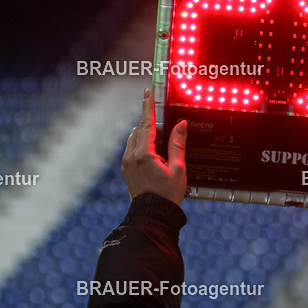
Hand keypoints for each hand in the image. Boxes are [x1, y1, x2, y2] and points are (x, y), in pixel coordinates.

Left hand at [121, 89, 187, 204]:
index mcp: (144, 154)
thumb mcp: (178, 169)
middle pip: (140, 130)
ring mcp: (126, 163)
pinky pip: (132, 148)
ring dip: (146, 134)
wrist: (152, 215)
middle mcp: (131, 156)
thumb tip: (180, 124)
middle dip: (150, 122)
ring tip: (162, 140)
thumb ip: (178, 144)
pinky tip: (154, 150)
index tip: (147, 92)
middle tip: (164, 121)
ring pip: (134, 138)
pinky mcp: (126, 168)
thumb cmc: (168, 194)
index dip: (147, 106)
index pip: (146, 124)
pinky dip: (142, 143)